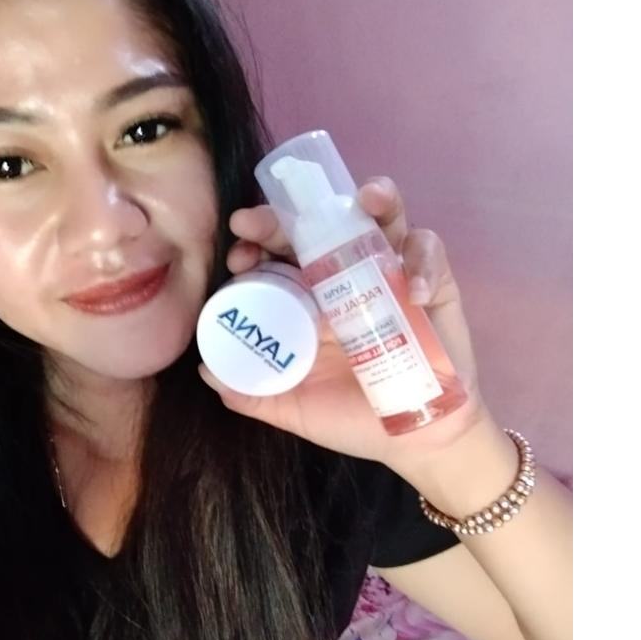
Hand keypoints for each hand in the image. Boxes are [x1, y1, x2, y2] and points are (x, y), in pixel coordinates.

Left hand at [200, 176, 489, 475]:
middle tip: (259, 223)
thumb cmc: (352, 418)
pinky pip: (429, 252)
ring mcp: (390, 271)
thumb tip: (205, 370)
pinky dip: (422, 261)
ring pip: (383, 217)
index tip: (237, 253)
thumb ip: (251, 393)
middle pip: (318, 226)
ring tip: (366, 199)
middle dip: (287, 216)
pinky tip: (413, 291)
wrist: (415, 440)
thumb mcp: (294, 408)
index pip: (278, 253)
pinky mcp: (435, 280)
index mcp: (309, 296)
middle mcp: (346, 273)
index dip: (256, 244)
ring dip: (376, 200)